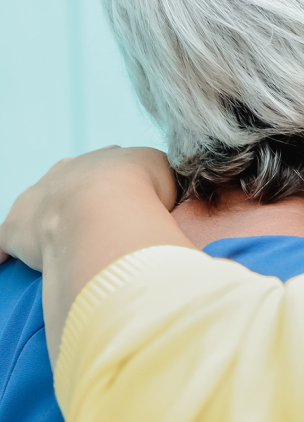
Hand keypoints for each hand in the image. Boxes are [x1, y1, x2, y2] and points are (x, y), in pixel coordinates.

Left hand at [0, 147, 174, 271]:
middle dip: (83, 200)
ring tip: (66, 244)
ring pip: (40, 208)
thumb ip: (164, 179)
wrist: (106, 205)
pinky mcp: (16, 227)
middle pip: (72, 183)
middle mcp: (67, 171)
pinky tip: (6, 261)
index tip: (134, 203)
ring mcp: (38, 197)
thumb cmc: (144, 190)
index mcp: (105, 160)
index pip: (111, 169)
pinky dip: (4, 250)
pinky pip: (4, 239)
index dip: (123, 186)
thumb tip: (169, 194)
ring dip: (49, 222)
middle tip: (102, 225)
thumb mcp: (169, 173)